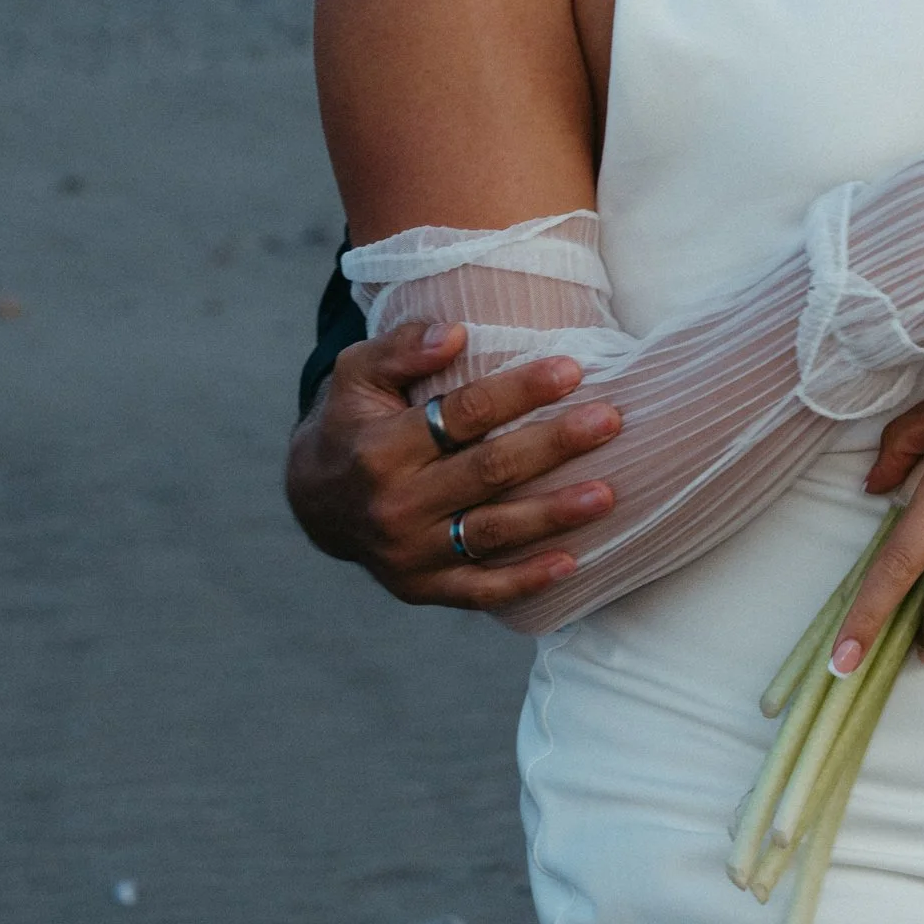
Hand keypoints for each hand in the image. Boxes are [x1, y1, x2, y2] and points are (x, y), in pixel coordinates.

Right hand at [285, 323, 621, 612]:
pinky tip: (573, 563)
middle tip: (609, 422)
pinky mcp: (420, 588)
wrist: (314, 500)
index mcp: (380, 448)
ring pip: (491, 533)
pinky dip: (525, 581)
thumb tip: (457, 333)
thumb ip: (402, 347)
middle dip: (553, 446)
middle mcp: (394, 505)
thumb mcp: (357, 372)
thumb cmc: (352, 420)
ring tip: (607, 493)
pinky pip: (480, 590)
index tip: (572, 369)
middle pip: (488, 472)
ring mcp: (408, 553)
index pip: (462, 415)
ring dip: (553, 514)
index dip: (519, 391)